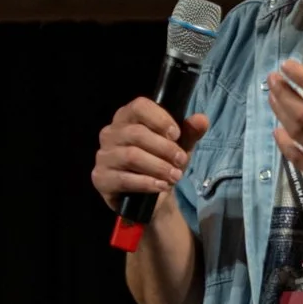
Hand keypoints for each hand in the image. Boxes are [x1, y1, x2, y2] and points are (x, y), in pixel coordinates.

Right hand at [92, 98, 210, 213]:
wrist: (151, 197)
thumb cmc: (162, 162)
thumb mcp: (180, 146)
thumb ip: (190, 132)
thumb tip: (201, 119)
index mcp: (127, 117)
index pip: (138, 106)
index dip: (160, 119)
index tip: (176, 135)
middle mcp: (110, 133)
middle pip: (137, 133)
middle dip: (164, 148)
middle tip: (181, 161)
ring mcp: (103, 156)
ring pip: (131, 156)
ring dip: (158, 167)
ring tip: (175, 177)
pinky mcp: (100, 178)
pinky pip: (123, 178)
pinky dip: (146, 183)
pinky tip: (161, 186)